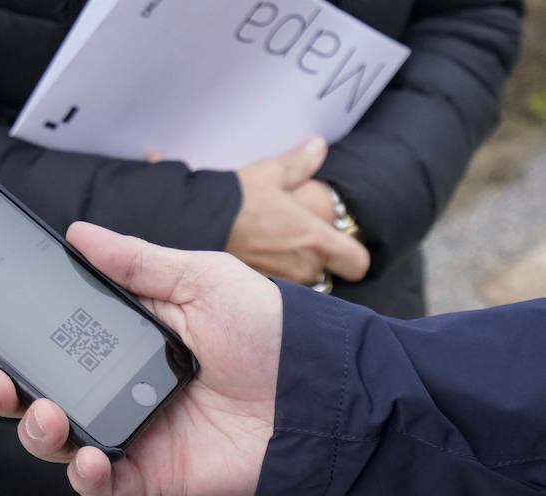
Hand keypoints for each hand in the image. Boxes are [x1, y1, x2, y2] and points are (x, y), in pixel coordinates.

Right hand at [0, 222, 282, 495]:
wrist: (316, 392)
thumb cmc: (268, 330)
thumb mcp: (202, 279)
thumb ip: (138, 263)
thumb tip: (77, 235)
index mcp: (129, 340)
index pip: (59, 342)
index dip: (20, 342)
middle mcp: (124, 387)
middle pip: (47, 396)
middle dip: (7, 392)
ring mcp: (137, 431)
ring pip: (65, 442)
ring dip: (39, 431)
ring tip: (44, 412)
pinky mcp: (156, 471)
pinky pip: (106, 482)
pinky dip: (88, 475)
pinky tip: (90, 457)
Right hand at [226, 137, 368, 283]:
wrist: (197, 226)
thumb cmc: (238, 201)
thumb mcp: (272, 174)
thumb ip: (301, 164)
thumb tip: (318, 147)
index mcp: (315, 239)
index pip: (357, 263)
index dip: (353, 254)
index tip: (342, 243)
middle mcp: (303, 268)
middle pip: (328, 274)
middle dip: (319, 261)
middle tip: (301, 244)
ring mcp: (282, 283)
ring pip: (303, 284)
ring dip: (296, 271)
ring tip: (278, 252)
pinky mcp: (260, 290)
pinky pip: (278, 289)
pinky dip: (274, 278)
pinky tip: (260, 261)